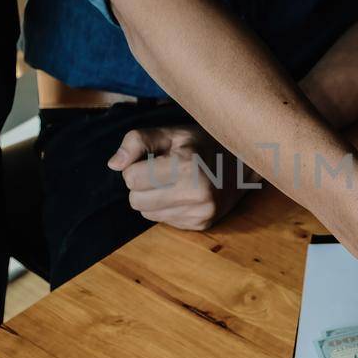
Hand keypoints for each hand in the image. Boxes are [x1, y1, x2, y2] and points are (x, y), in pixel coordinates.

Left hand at [108, 123, 253, 230]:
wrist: (244, 163)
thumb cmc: (203, 143)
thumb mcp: (172, 132)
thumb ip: (138, 141)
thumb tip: (113, 164)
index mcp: (187, 166)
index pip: (131, 179)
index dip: (137, 166)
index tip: (155, 159)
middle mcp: (196, 194)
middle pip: (136, 201)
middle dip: (143, 185)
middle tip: (164, 171)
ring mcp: (200, 213)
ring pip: (148, 214)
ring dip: (154, 198)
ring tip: (175, 182)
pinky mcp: (201, 225)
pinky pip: (164, 221)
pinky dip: (168, 208)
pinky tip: (185, 194)